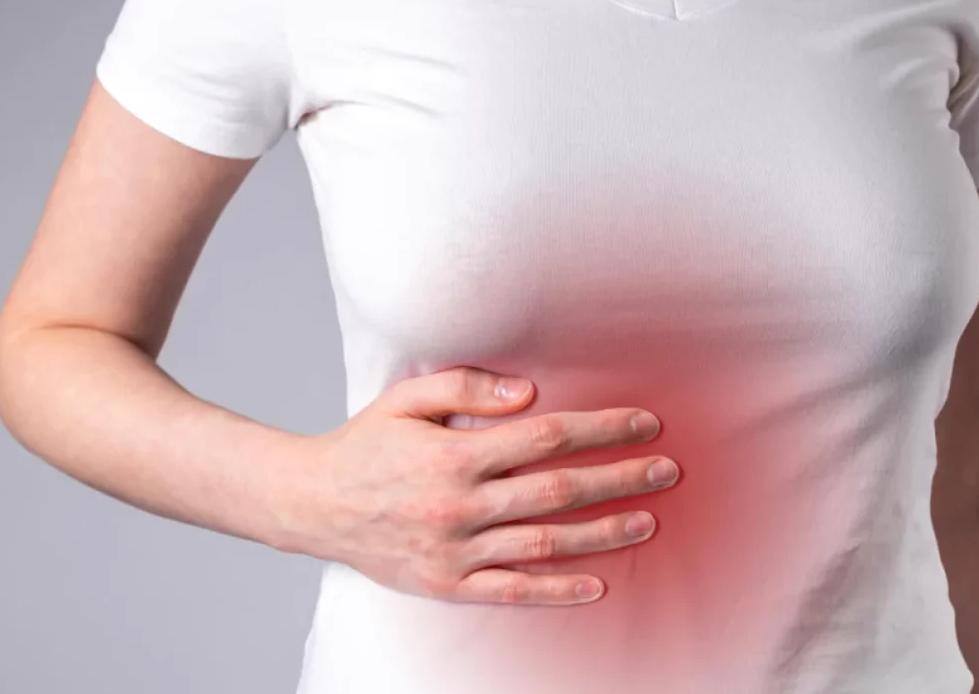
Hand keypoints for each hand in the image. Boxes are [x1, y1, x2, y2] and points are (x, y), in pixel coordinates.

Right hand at [276, 366, 678, 605]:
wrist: (311, 504)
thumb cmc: (365, 444)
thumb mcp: (407, 398)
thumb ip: (467, 387)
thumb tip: (530, 393)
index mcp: (454, 453)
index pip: (546, 437)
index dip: (601, 428)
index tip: (644, 422)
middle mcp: (459, 504)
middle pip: (558, 489)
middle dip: (620, 478)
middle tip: (667, 470)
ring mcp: (455, 550)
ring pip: (544, 543)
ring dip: (603, 533)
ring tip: (648, 520)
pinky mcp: (447, 584)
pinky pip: (512, 590)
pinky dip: (557, 590)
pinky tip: (597, 584)